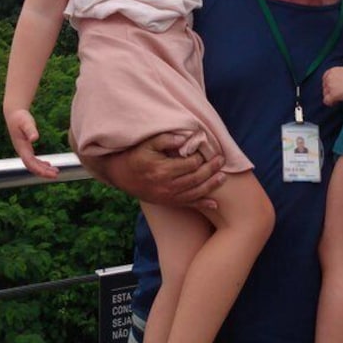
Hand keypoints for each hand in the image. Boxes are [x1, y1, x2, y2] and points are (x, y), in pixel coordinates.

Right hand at [5, 109, 58, 178]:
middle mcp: (21, 151)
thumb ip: (30, 130)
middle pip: (32, 166)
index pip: (30, 163)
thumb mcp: (26, 122)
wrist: (13, 113)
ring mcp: (23, 150)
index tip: (50, 173)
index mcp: (21, 147)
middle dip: (43, 172)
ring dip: (43, 169)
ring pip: (33, 164)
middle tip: (56, 175)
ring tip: (55, 172)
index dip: (40, 170)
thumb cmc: (20, 117)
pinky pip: (33, 160)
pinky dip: (41, 164)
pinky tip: (48, 165)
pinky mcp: (26, 148)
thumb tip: (34, 139)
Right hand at [75, 133, 225, 209]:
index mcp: (163, 170)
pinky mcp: (167, 202)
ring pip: (195, 192)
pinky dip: (202, 204)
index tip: (206, 150)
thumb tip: (186, 138)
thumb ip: (167, 139)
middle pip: (196, 178)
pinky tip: (214, 203)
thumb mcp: (148, 143)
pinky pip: (188, 204)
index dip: (201, 157)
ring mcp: (168, 196)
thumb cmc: (136, 155)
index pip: (191, 164)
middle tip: (222, 160)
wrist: (119, 174)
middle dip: (211, 169)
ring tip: (223, 177)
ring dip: (211, 185)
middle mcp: (167, 186)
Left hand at [322, 66, 342, 105]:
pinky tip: (336, 102)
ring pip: (325, 94)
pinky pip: (326, 101)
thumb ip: (337, 76)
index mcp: (331, 71)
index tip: (334, 89)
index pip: (324, 80)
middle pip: (324, 87)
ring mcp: (330, 86)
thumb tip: (336, 84)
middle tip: (337, 95)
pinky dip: (330, 103)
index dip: (329, 85)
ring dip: (330, 97)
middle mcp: (329, 78)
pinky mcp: (333, 94)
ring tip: (337, 99)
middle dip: (329, 92)